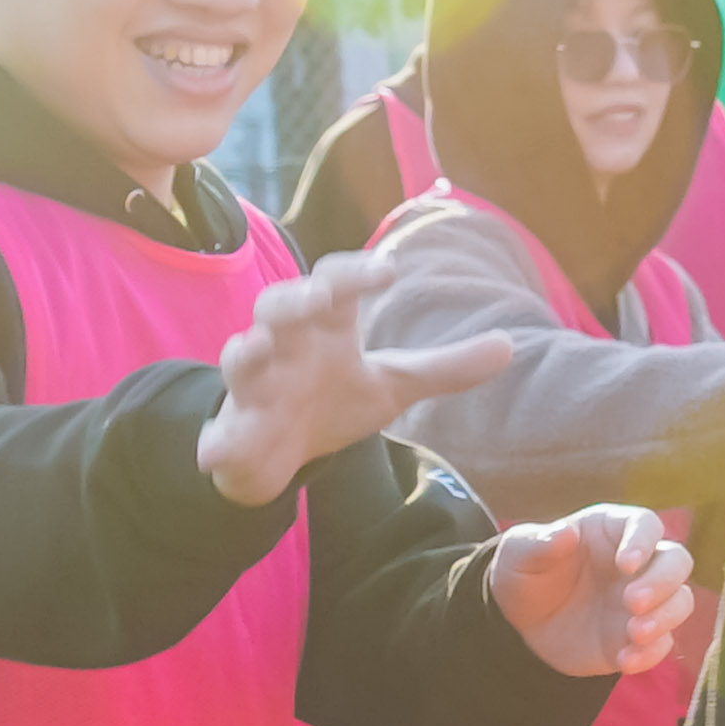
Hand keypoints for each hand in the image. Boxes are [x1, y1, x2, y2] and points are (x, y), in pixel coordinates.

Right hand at [201, 247, 457, 503]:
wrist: (281, 451)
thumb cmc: (333, 399)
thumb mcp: (393, 384)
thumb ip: (446, 367)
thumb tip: (509, 345)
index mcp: (325, 327)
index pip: (336, 283)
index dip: (357, 274)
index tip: (389, 271)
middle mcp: (285, 345)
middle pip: (279, 305)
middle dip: (294, 299)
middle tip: (319, 296)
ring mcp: (255, 386)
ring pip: (240, 357)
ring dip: (247, 351)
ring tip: (257, 347)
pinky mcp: (235, 431)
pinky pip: (221, 435)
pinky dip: (217, 443)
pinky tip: (215, 454)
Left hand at [491, 506, 699, 677]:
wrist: (522, 624)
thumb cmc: (525, 574)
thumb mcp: (518, 554)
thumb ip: (539, 543)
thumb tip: (566, 533)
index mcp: (612, 531)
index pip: (646, 524)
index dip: (643, 541)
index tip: (626, 563)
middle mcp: (639, 563)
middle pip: (677, 561)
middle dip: (662, 582)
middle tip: (631, 602)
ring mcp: (645, 601)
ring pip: (680, 602)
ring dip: (665, 618)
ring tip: (634, 633)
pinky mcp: (640, 637)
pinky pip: (662, 644)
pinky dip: (650, 654)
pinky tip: (625, 660)